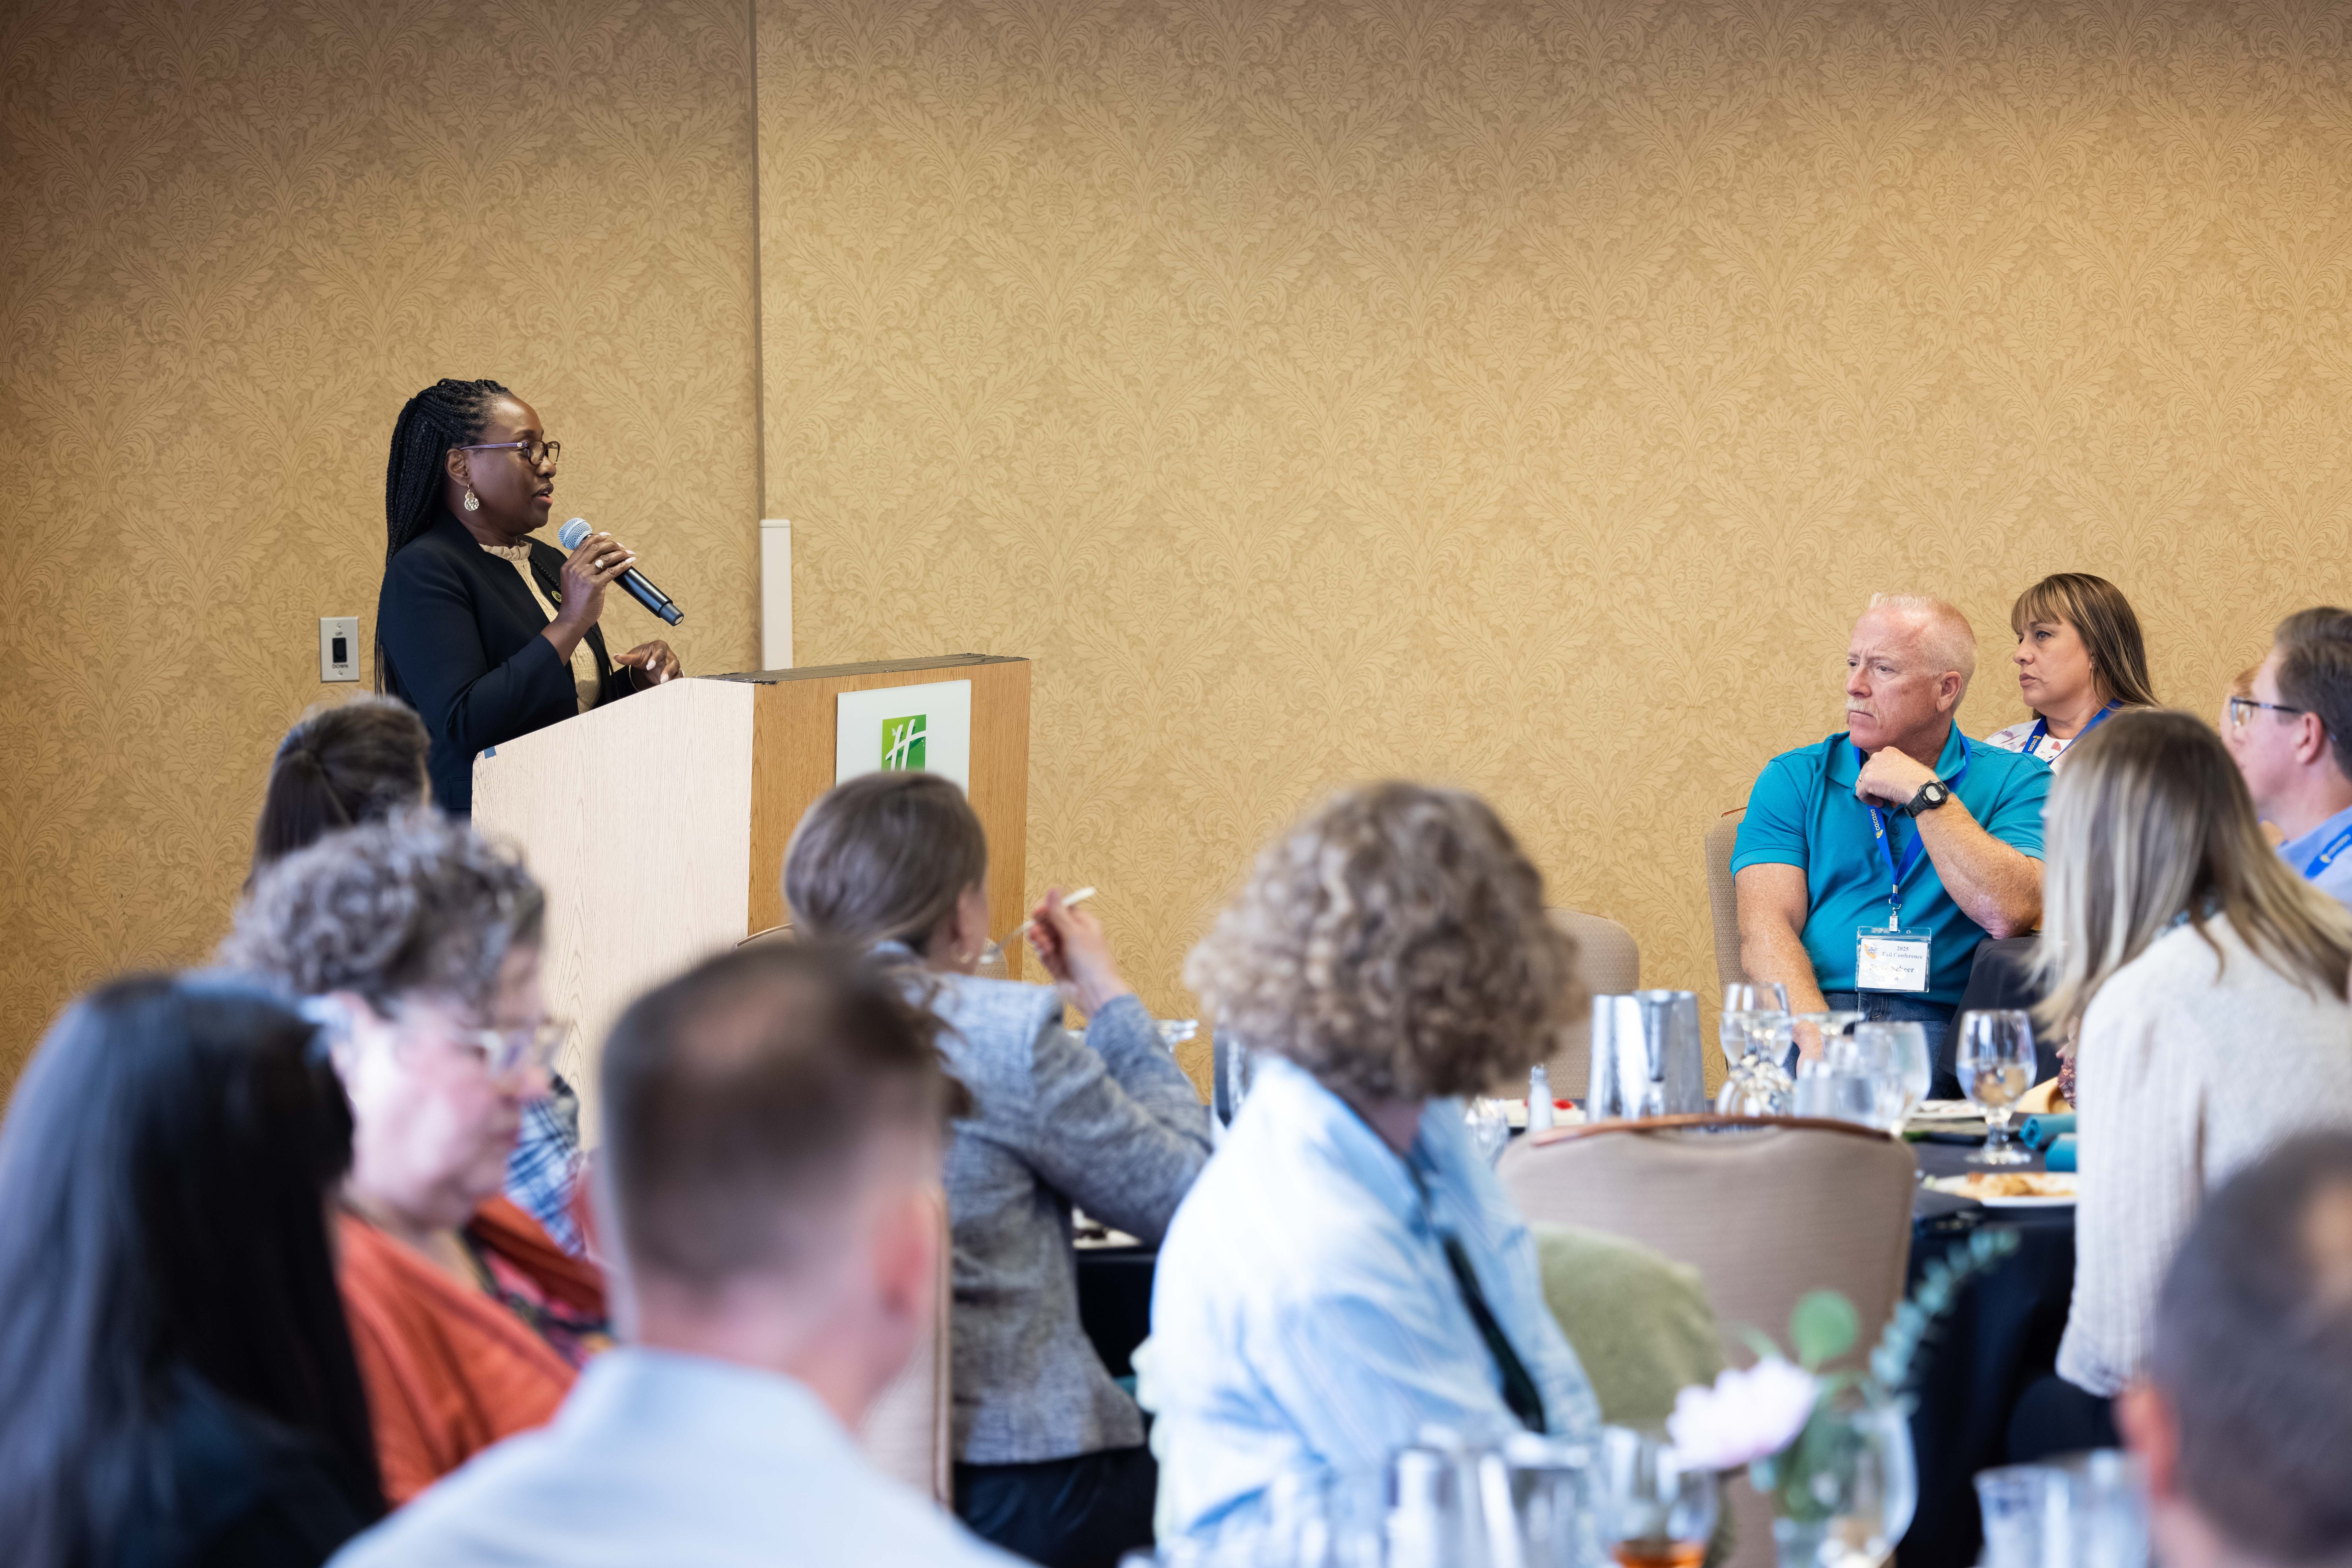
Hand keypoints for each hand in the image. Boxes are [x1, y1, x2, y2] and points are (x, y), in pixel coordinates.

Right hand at [553, 530, 634, 632]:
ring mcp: (584, 576)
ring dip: (620, 553)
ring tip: (629, 553)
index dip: (597, 538)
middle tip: (621, 547)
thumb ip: (581, 569)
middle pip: (596, 548)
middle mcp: (575, 568)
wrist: (572, 618)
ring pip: (605, 558)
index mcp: (568, 565)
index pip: (584, 545)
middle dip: (611, 545)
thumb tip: (598, 560)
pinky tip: (630, 562)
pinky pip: (613, 571)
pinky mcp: (595, 585)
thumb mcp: (572, 581)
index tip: (608, 535)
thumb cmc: (575, 602)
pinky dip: (623, 565)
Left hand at [615, 640, 680, 686]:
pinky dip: (676, 682)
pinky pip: (678, 677)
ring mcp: (673, 664)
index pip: (660, 651)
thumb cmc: (644, 656)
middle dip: (668, 670)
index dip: (655, 659)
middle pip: (672, 661)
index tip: (649, 666)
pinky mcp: (675, 673)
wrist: (649, 662)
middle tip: (661, 679)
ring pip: (677, 669)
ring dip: (672, 677)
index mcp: (659, 647)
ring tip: (665, 685)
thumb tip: (616, 656)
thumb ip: (627, 658)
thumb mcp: (635, 656)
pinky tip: (671, 688)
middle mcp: (669, 655)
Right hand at [1024, 888, 1135, 1016]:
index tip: (1037, 912)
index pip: (1062, 909)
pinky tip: (1045, 954)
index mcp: (1083, 924)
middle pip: (1051, 924)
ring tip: (1041, 944)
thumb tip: (1054, 888)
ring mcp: (1065, 952)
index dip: (1048, 909)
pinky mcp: (1058, 967)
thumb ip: (1059, 913)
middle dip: (1042, 926)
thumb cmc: (1091, 961)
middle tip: (1036, 931)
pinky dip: (1043, 953)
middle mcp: (1074, 936)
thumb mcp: (1074, 933)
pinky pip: (1045, 955)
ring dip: (1041, 939)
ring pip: (1046, 939)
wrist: (1095, 993)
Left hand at [1854, 745, 1937, 810]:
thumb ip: (1894, 769)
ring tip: (1881, 801)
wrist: (1921, 788)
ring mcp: (1871, 768)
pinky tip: (1879, 804)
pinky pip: (1860, 792)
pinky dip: (1867, 800)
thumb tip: (1888, 782)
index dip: (1879, 777)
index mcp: (1888, 751)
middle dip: (1873, 784)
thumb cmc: (1920, 780)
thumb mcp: (1907, 766)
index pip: (1876, 764)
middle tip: (1882, 795)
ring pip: (1862, 782)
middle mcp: (1877, 756)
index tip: (1886, 786)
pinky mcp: (1867, 780)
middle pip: (1866, 772)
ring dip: (1870, 792)